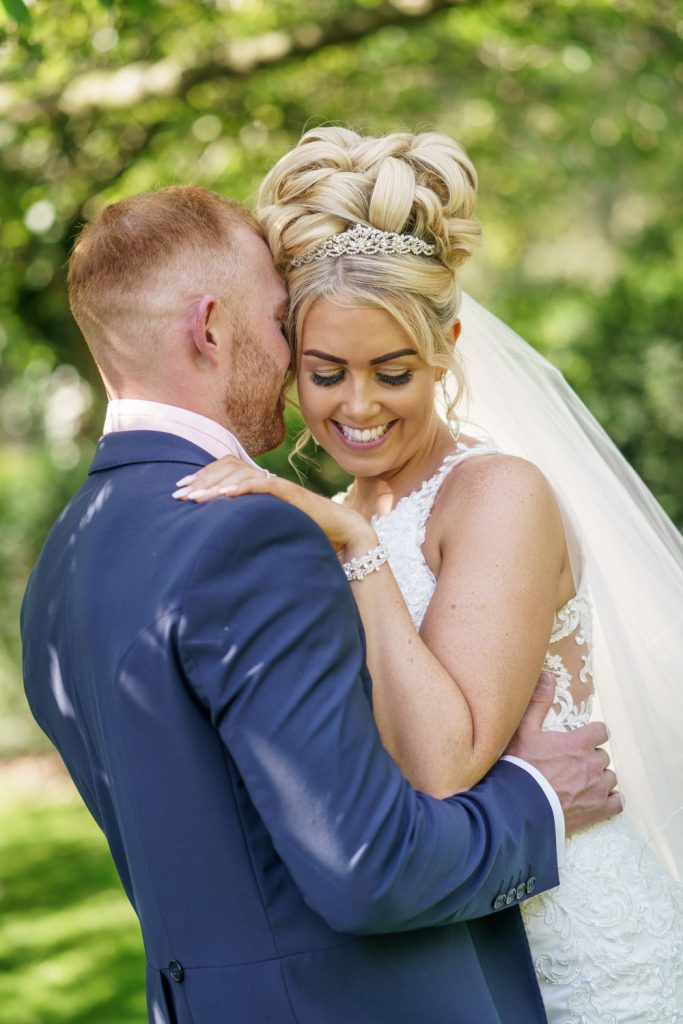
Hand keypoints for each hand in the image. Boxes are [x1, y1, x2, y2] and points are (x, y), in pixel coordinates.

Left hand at [172, 456, 374, 553]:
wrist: (342, 533)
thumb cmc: (307, 534)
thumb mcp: (270, 528)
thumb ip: (249, 526)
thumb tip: (220, 538)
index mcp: (260, 486)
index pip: (225, 470)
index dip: (202, 477)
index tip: (181, 491)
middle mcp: (267, 480)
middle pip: (227, 467)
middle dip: (200, 480)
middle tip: (179, 495)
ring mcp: (278, 485)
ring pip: (240, 473)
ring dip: (214, 484)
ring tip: (195, 498)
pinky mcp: (290, 494)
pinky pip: (262, 484)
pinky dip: (242, 487)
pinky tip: (225, 495)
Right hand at [506, 673, 622, 834]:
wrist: (519, 808)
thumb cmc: (521, 768)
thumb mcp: (524, 731)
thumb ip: (538, 703)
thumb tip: (546, 676)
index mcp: (578, 743)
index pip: (601, 731)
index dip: (593, 734)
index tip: (584, 739)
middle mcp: (592, 764)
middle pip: (603, 756)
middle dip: (591, 758)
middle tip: (572, 764)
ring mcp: (597, 789)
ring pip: (610, 777)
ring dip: (599, 778)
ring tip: (581, 782)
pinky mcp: (598, 810)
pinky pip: (617, 802)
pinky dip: (610, 799)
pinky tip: (598, 798)